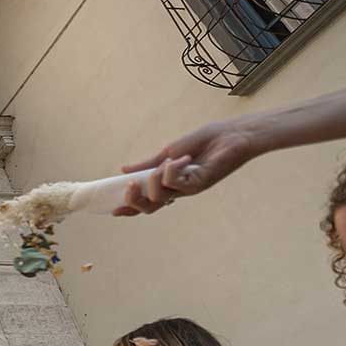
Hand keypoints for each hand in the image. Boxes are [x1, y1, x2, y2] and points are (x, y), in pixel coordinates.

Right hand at [117, 120, 262, 213]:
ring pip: (159, 196)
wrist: (231, 135)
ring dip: (154, 179)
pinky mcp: (199, 184)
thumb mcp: (169, 152)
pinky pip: (175, 183)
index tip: (115, 210)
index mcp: (170, 184)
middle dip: (134, 199)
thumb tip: (123, 170)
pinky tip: (182, 158)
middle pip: (150, 207)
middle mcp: (179, 190)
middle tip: (131, 184)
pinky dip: (171, 170)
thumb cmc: (204, 142)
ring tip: (165, 162)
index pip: (148, 201)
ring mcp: (189, 189)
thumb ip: (148, 163)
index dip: (131, 207)